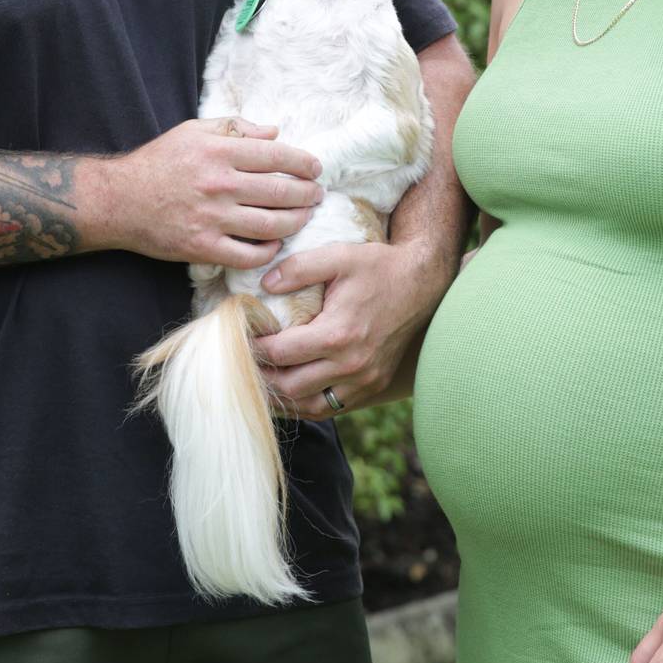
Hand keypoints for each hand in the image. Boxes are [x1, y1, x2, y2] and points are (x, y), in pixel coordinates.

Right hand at [94, 118, 322, 267]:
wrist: (118, 199)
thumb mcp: (193, 131)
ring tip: (305, 217)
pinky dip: (268, 252)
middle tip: (317, 195)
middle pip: (280, 192)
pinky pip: (247, 255)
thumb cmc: (158, 162)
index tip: (315, 168)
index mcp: (218, 151)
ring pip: (271, 225)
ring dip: (296, 222)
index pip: (276, 156)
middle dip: (307, 194)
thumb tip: (274, 132)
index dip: (303, 163)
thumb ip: (235, 127)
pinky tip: (276, 245)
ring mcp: (211, 217)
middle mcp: (218, 184)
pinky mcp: (202, 246)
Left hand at [253, 237, 453, 418]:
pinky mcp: (373, 386)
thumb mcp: (338, 255)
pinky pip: (332, 407)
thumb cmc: (379, 266)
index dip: (253, 347)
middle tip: (238, 363)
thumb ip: (298, 268)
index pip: (281, 353)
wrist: (423, 283)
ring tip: (258, 382)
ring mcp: (365, 380)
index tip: (238, 338)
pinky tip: (289, 392)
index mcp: (338, 334)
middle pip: (289, 386)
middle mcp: (352, 365)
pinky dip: (306, 405)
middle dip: (260, 377)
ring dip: (281, 398)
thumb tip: (263, 286)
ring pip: (309, 406)